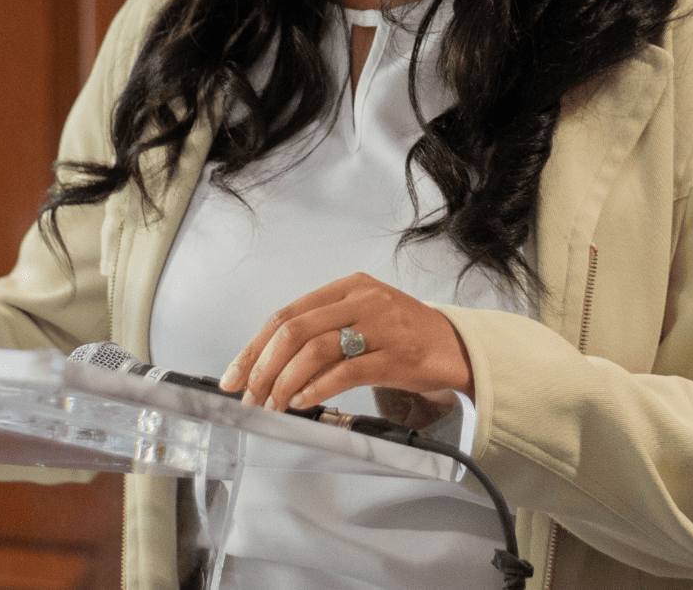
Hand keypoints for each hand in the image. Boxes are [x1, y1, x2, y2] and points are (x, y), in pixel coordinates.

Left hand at [219, 272, 471, 411]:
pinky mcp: (396, 355)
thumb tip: (269, 367)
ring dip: (285, 382)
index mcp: (348, 287)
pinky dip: (317, 388)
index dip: (254, 347)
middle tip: (248, 396)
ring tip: (272, 405)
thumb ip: (322, 334)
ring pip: (316, 350)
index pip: (286, 314)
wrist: (458, 347)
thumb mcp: (362, 320)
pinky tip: (302, 402)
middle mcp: (362, 300)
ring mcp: (381, 326)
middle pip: (294, 330)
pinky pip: (346, 372)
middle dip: (263, 367)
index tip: (234, 375)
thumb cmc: (403, 336)